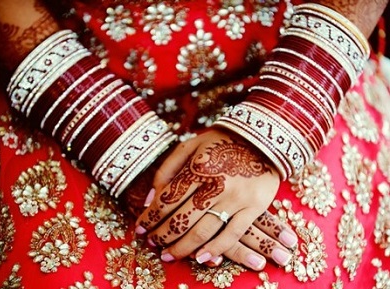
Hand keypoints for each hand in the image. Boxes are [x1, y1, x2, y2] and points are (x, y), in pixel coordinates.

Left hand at [135, 128, 281, 267]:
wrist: (262, 138)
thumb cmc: (221, 141)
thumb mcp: (190, 145)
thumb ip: (167, 170)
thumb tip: (151, 199)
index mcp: (197, 168)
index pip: (167, 200)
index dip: (150, 218)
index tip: (140, 228)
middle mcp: (216, 185)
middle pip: (182, 219)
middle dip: (162, 235)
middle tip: (152, 243)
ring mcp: (236, 198)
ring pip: (203, 231)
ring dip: (182, 247)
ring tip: (169, 255)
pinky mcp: (254, 207)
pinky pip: (232, 234)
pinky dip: (215, 249)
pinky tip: (200, 257)